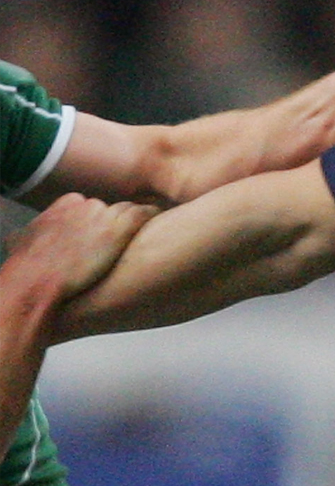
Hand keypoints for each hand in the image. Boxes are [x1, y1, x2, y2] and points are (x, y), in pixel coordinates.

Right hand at [2, 194, 158, 307]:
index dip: (98, 222)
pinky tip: (159, 219)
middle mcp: (88, 204)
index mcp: (66, 203)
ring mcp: (106, 214)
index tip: (99, 236)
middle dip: (116, 224)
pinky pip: (146, 213)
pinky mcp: (120, 228)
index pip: (93, 205)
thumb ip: (35, 231)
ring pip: (130, 211)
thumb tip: (22, 237)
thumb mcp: (24, 241)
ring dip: (135, 223)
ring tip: (146, 232)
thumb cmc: (29, 268)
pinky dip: (153, 215)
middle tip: (119, 241)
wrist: (37, 281)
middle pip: (113, 209)